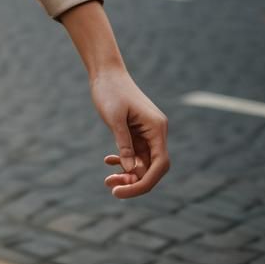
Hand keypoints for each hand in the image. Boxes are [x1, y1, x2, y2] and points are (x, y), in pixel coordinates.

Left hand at [89, 66, 169, 197]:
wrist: (105, 72)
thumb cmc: (110, 90)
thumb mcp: (114, 117)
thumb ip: (124, 143)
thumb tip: (130, 170)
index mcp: (157, 128)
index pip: (159, 164)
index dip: (145, 182)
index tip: (124, 191)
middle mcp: (156, 133)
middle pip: (152, 167)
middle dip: (134, 181)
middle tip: (112, 189)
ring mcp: (147, 133)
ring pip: (142, 163)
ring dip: (127, 174)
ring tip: (107, 181)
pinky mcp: (136, 132)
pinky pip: (134, 154)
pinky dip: (123, 160)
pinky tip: (108, 161)